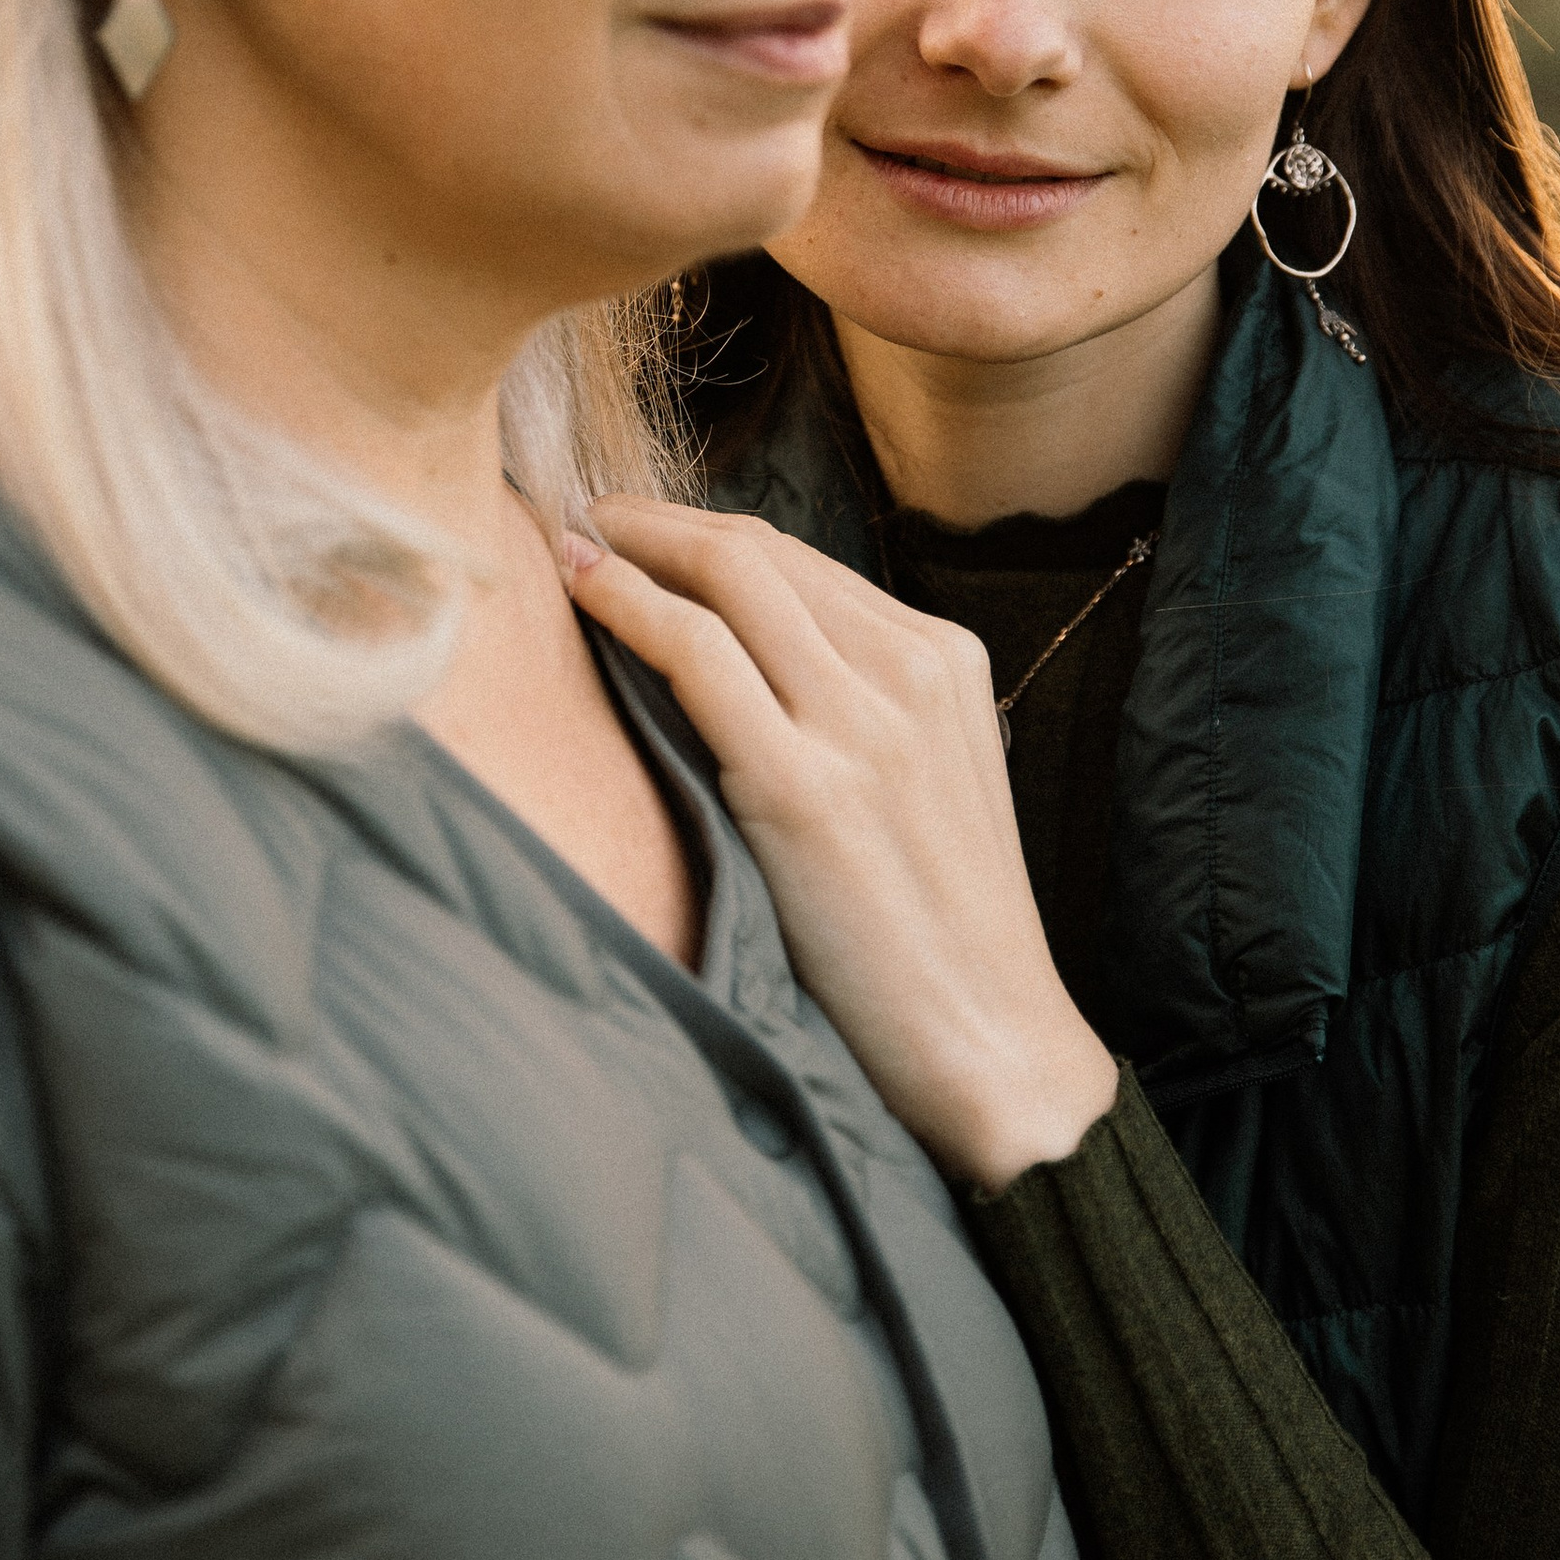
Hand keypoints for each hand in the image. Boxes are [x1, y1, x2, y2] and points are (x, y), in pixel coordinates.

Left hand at [568, 500, 1117, 1188]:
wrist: (991, 1041)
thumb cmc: (936, 931)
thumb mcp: (925, 785)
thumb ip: (857, 712)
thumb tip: (737, 662)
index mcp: (945, 664)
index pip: (802, 563)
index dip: (705, 534)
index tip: (637, 531)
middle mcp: (911, 674)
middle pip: (759, 553)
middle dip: (658, 522)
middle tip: (584, 518)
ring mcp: (862, 726)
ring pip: (726, 580)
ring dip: (632, 546)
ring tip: (568, 546)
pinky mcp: (804, 786)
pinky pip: (697, 654)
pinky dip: (628, 606)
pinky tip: (580, 594)